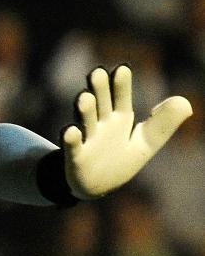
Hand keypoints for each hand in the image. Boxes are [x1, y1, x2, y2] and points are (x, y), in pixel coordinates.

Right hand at [62, 65, 192, 198]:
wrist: (95, 186)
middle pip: (100, 103)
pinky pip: (73, 147)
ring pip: (85, 121)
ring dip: (85, 110)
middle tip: (98, 73)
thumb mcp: (146, 143)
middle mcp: (100, 125)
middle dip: (99, 89)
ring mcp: (87, 140)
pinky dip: (71, 139)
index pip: (120, 98)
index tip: (122, 69)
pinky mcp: (76, 158)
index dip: (121, 85)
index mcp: (118, 118)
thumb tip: (185, 102)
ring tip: (85, 97)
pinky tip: (71, 131)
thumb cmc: (120, 159)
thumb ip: (163, 123)